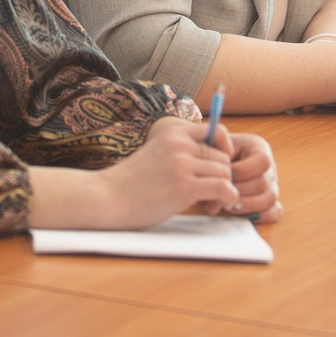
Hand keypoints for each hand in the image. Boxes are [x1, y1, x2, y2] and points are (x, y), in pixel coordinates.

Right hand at [100, 117, 238, 227]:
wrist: (108, 197)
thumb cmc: (130, 182)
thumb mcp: (156, 153)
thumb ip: (181, 151)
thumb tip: (214, 159)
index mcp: (173, 132)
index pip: (217, 131)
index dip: (224, 150)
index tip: (218, 167)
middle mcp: (180, 144)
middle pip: (224, 157)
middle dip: (223, 176)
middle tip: (212, 194)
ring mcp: (182, 164)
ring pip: (226, 172)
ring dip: (224, 190)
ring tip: (209, 203)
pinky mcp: (185, 186)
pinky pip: (224, 187)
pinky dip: (227, 197)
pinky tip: (216, 205)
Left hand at [222, 133, 281, 223]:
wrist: (215, 162)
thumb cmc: (214, 154)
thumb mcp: (213, 151)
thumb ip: (214, 165)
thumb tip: (216, 197)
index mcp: (259, 148)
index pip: (262, 161)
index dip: (243, 171)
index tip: (225, 175)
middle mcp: (269, 168)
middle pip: (263, 183)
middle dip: (239, 191)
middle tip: (222, 194)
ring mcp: (272, 186)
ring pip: (269, 200)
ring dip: (246, 205)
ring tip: (228, 205)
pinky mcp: (270, 203)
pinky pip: (274, 213)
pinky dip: (258, 216)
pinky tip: (240, 214)